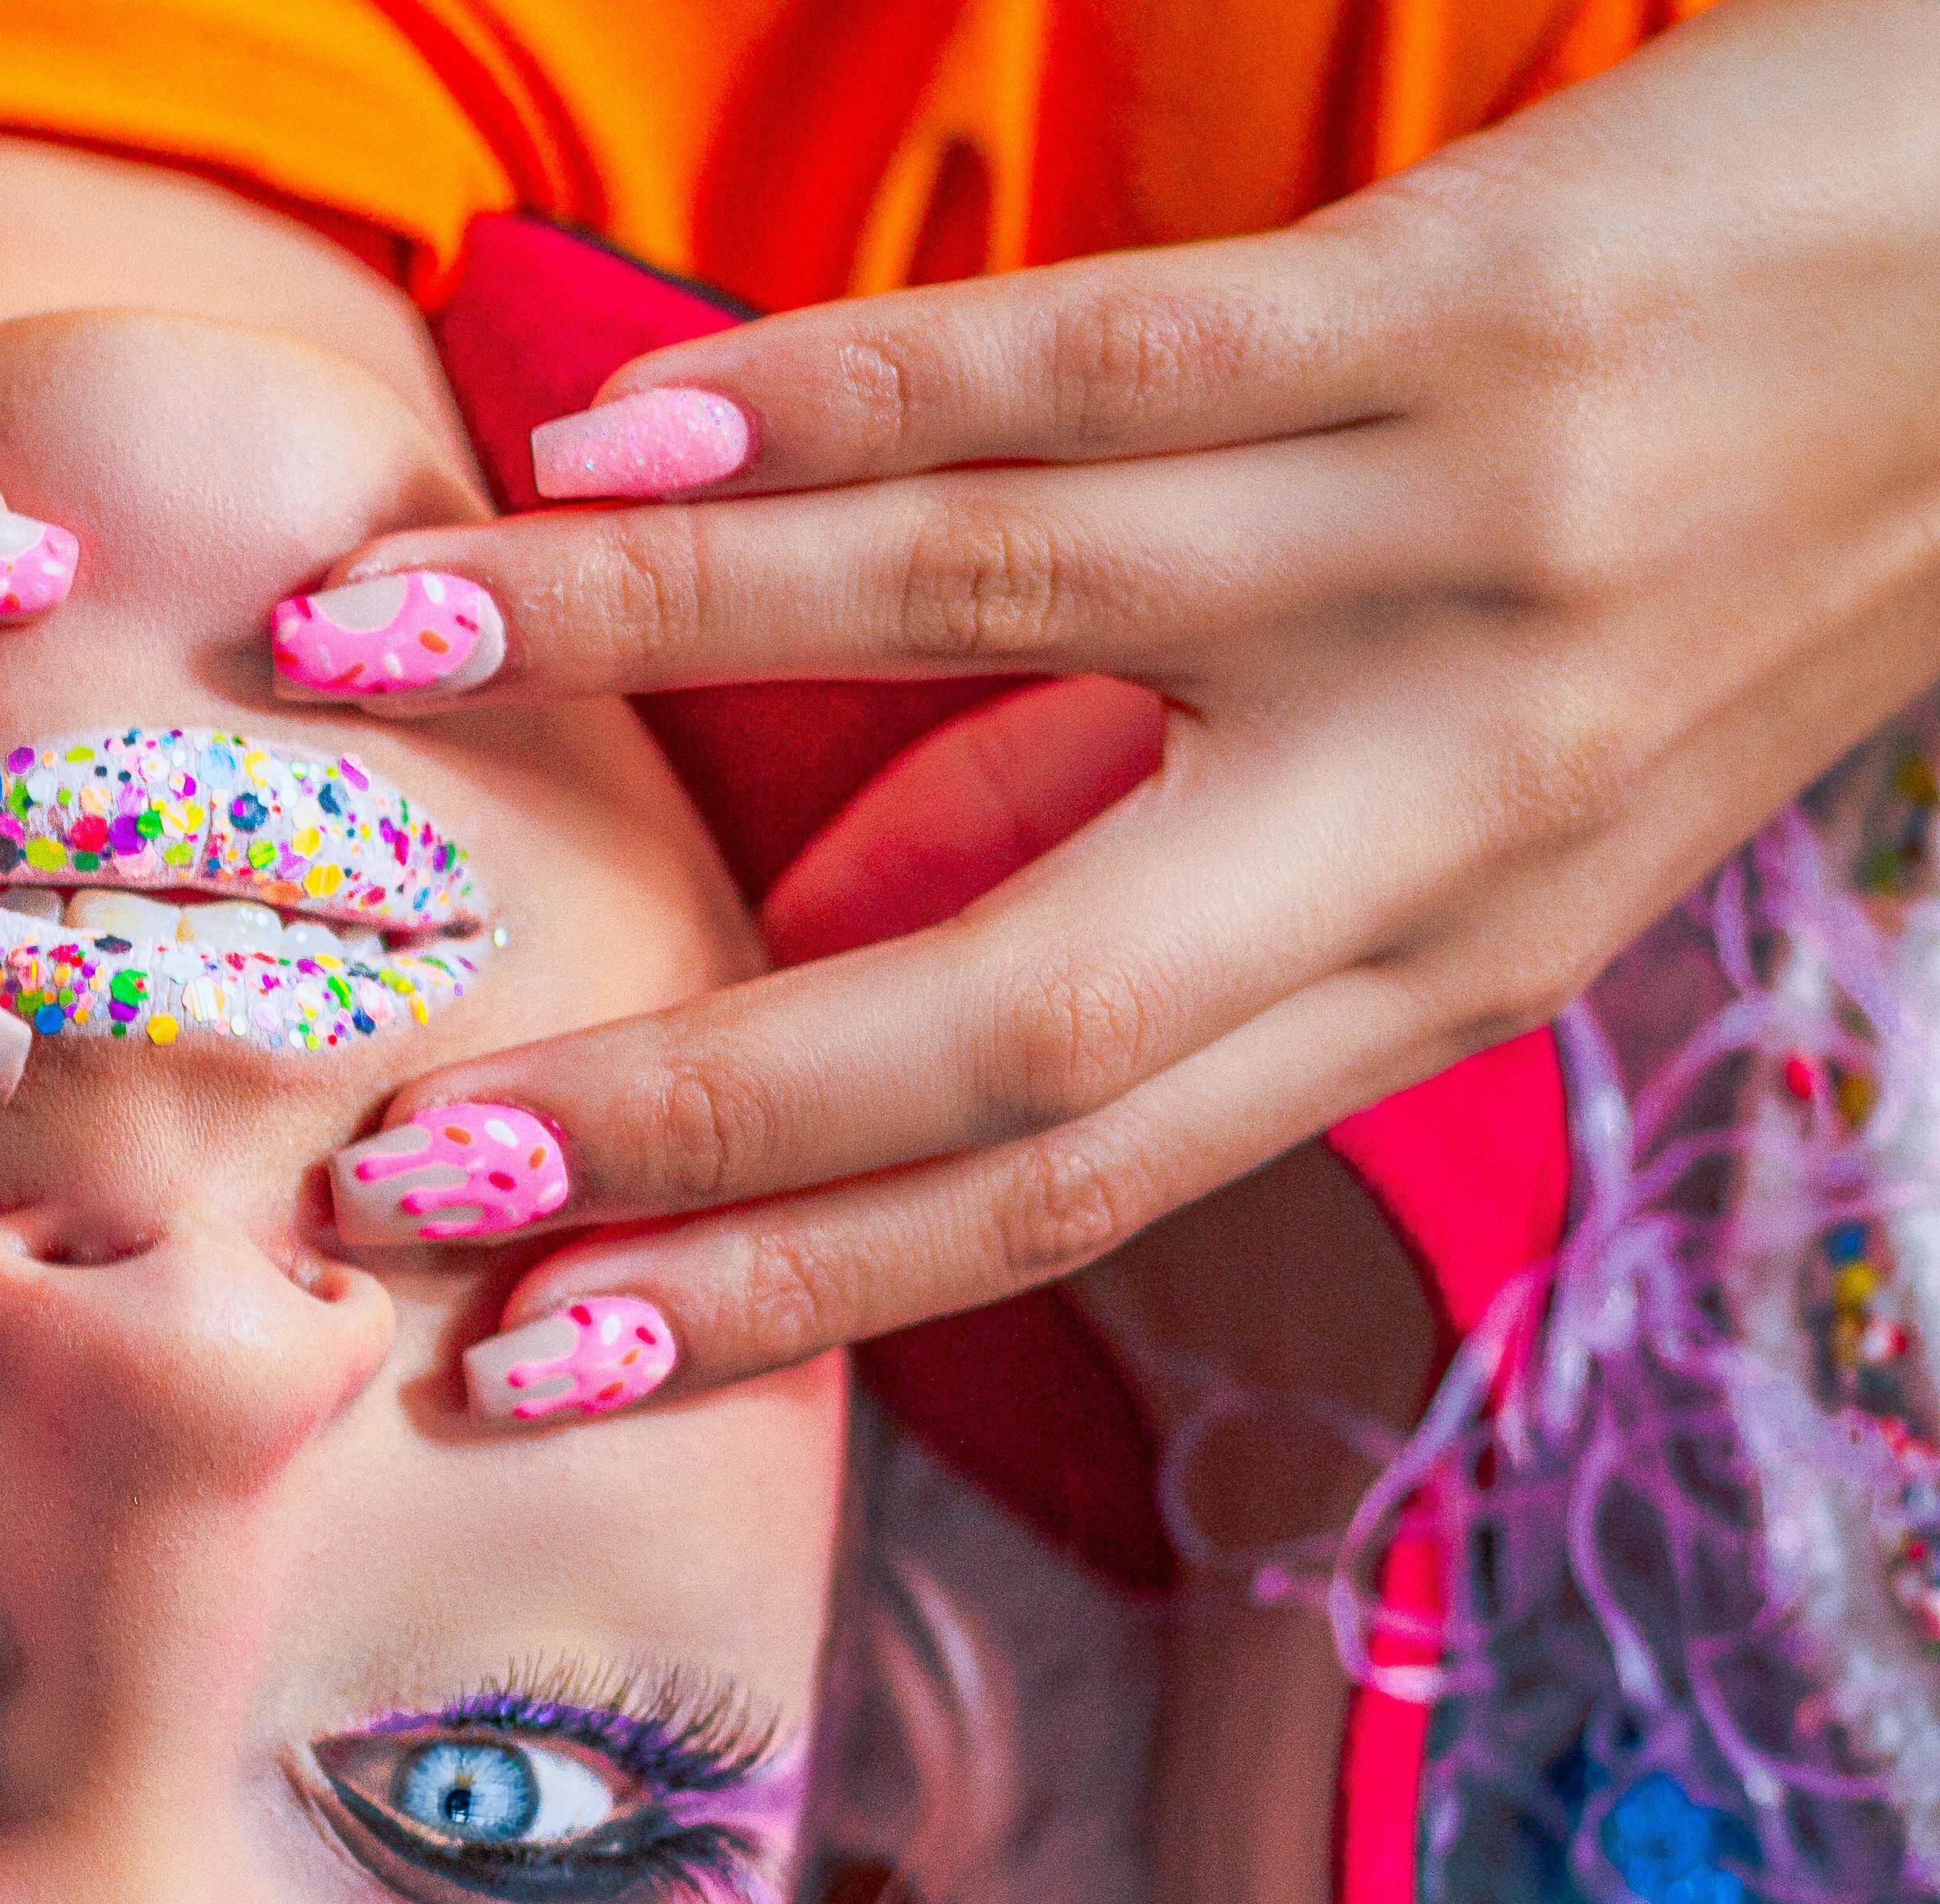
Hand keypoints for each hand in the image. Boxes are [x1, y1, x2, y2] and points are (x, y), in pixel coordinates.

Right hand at [279, 0, 1939, 1408]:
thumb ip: (1176, 877)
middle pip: (1019, 1009)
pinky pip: (1091, 365)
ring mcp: (1461, 548)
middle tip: (398, 1165)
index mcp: (1454, 954)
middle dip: (678, 1111)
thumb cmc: (1761, 537)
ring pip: (988, 610)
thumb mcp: (1503, 793)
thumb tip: (838, 922)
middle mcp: (1458, 800)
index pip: (1069, 1185)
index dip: (782, 1282)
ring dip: (641, 645)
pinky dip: (824, 401)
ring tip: (374, 650)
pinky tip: (612, 436)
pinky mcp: (1468, 311)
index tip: (535, 1361)